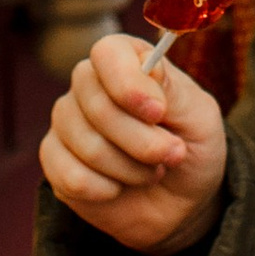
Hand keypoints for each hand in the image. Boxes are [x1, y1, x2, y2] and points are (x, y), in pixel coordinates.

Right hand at [40, 31, 227, 253]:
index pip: (108, 53)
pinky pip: (71, 177)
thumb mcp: (199, 116)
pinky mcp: (55, 161)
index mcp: (126, 60)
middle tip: (172, 154)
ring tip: (151, 171)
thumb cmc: (192, 148)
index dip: (129, 84)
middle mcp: (89, 84)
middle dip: (142, 141)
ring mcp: (67, 122)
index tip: (158, 113)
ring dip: (131, 169)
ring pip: (87, 146)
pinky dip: (106, 191)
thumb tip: (148, 67)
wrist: (180, 202)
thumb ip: (173, 90)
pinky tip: (120, 188)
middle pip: (98, 106)